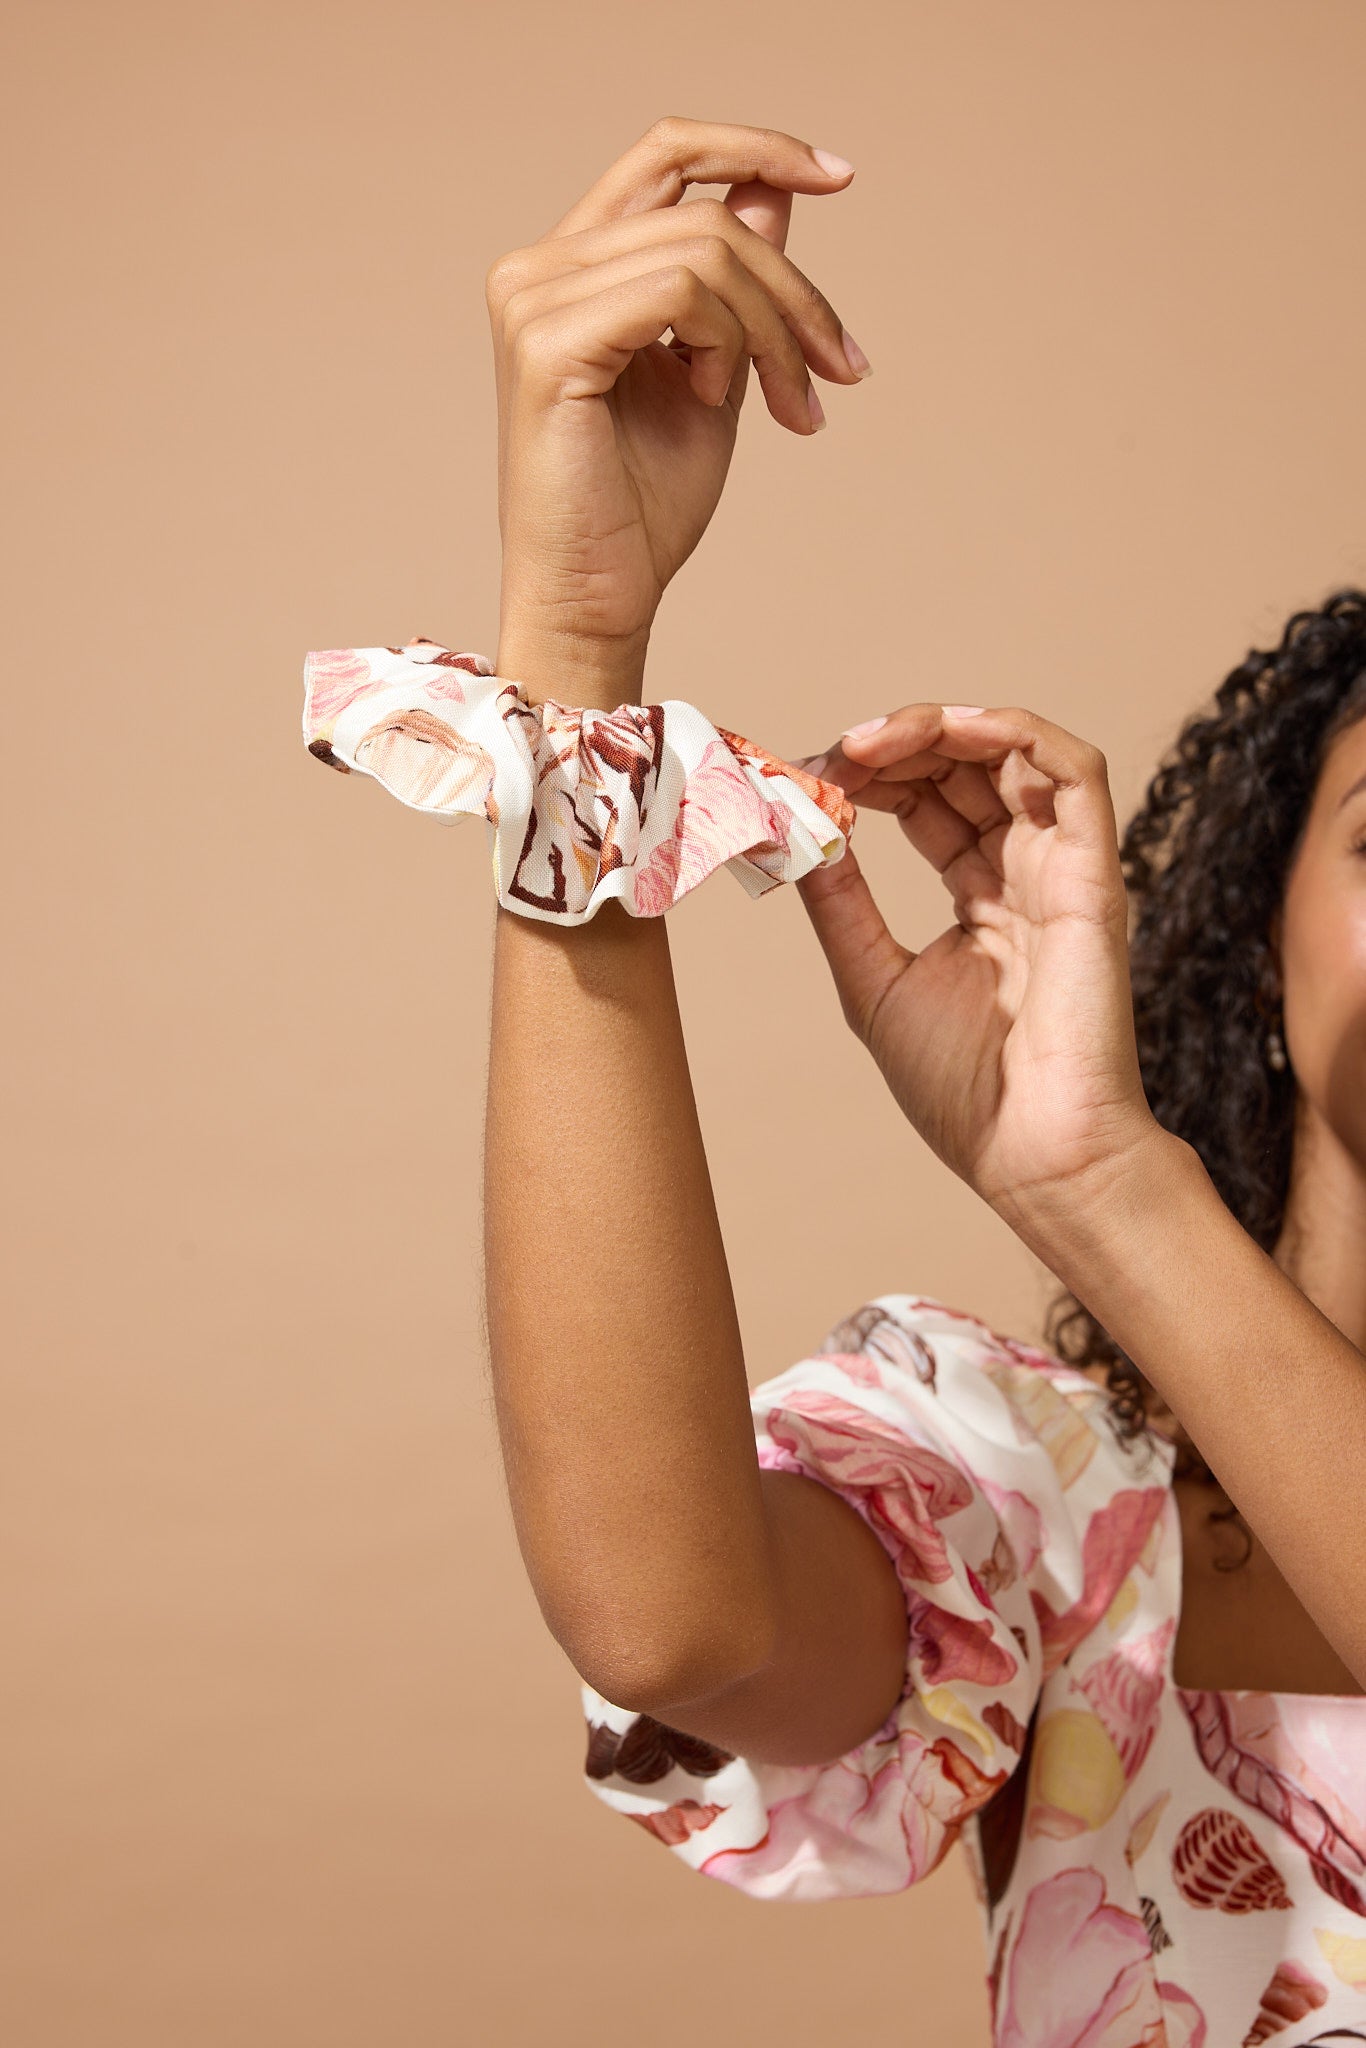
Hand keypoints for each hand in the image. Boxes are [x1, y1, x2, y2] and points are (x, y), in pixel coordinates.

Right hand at [485, 116, 869, 701]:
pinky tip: (715, 399)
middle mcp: (538, 269)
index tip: (840, 176)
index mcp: (570, 268)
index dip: (757, 148)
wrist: (599, 597)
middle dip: (795, 291)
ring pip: (704, 251)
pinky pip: (678, 292)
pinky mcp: (547, 343)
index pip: (666, 156)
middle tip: (841, 369)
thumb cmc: (642, 507)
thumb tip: (778, 188)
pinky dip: (726, 343)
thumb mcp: (715, 371)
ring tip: (791, 405)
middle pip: (707, 214)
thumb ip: (734, 283)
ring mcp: (533, 299)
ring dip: (775, 331)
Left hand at [794, 704, 1159, 1227]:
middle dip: (898, 744)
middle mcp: (1024, 875)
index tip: (809, 780)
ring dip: (943, 728)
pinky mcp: (1093, 876)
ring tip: (874, 741)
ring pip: (1017, 754)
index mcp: (980, 900)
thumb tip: (798, 833)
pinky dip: (1017, 733)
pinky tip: (951, 730)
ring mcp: (1062, 871)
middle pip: (968, 768)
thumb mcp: (873, 980)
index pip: (930, 803)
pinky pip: (1077, 773)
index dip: (873, 776)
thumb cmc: (965, 1092)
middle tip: (836, 753)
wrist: (1034, 1156)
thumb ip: (840, 904)